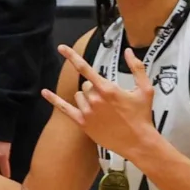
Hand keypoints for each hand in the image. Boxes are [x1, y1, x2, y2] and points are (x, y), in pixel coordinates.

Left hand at [44, 43, 158, 162]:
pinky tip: (44, 92)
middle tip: (110, 100)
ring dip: (87, 98)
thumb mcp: (145, 90)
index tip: (62, 47)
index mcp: (107, 89)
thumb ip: (137, 68)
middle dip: (95, 88)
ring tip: (104, 109)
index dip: (72, 56)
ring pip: (78, 96)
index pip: (85, 68)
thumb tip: (128, 51)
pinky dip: (54, 100)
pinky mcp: (82, 123)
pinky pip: (64, 108)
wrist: (138, 142)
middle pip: (85, 85)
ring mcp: (87, 111)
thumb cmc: (142, 115)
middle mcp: (94, 99)